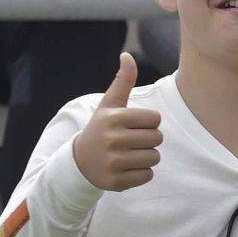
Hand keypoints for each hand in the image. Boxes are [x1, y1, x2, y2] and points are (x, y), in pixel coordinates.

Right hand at [72, 53, 162, 191]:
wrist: (80, 162)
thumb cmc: (102, 128)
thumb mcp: (109, 104)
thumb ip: (123, 81)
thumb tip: (127, 55)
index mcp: (114, 118)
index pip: (155, 119)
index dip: (148, 122)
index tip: (132, 125)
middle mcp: (113, 139)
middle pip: (157, 138)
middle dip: (148, 140)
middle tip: (131, 141)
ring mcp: (114, 162)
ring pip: (155, 157)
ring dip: (146, 157)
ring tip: (128, 154)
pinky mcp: (117, 181)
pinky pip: (148, 175)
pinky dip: (141, 173)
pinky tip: (126, 168)